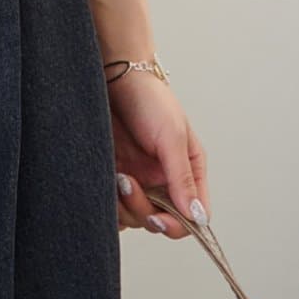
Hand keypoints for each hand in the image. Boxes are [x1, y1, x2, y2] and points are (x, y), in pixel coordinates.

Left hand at [108, 72, 209, 238]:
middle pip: (160, 219)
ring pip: (134, 216)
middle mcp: (164, 180)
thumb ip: (182, 177)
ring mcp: (138, 179)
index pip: (193, 216)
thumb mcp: (171, 135)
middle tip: (126, 182)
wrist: (113, 74)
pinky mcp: (113, 173)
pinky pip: (111, 204)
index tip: (158, 219)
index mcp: (188, 172)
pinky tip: (102, 184)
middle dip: (143, 209)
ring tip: (116, 175)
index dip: (177, 225)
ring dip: (123, 205)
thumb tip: (196, 217)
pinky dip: (107, 203)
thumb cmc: (149, 98)